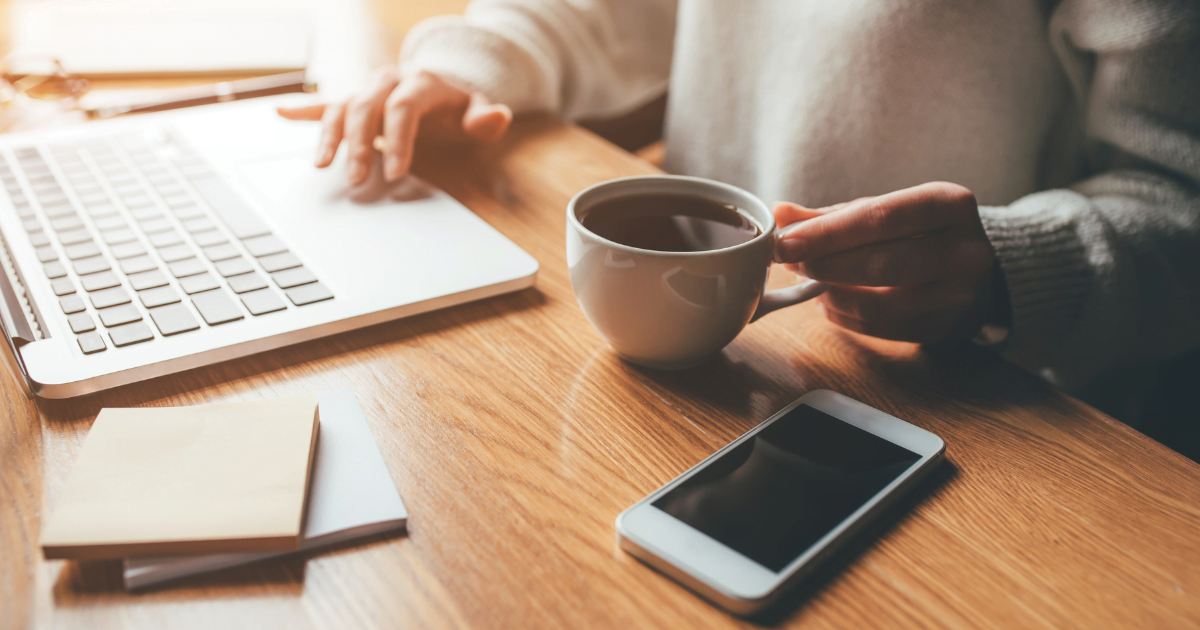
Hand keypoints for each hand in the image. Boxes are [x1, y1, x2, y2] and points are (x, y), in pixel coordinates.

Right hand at [277, 67, 512, 185]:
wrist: (441, 88)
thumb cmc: (458, 109)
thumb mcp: (478, 112)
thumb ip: (486, 118)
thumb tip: (497, 116)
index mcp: (420, 81)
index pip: (404, 108)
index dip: (399, 139)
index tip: (396, 172)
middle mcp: (389, 80)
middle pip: (367, 107)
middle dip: (360, 144)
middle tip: (358, 179)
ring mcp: (367, 89)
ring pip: (342, 107)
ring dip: (329, 136)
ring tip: (320, 165)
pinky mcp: (353, 100)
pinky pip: (325, 103)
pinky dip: (303, 109)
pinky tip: (280, 114)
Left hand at [773, 182, 995, 342]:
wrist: (976, 271)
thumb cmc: (921, 233)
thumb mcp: (888, 210)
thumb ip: (834, 214)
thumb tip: (780, 213)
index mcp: (950, 204)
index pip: (881, 217)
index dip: (828, 232)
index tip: (786, 241)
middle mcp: (965, 250)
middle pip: (880, 263)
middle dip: (824, 264)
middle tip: (788, 262)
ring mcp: (960, 295)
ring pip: (877, 304)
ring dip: (829, 295)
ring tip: (806, 281)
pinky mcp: (947, 329)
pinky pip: (881, 329)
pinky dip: (844, 317)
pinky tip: (827, 302)